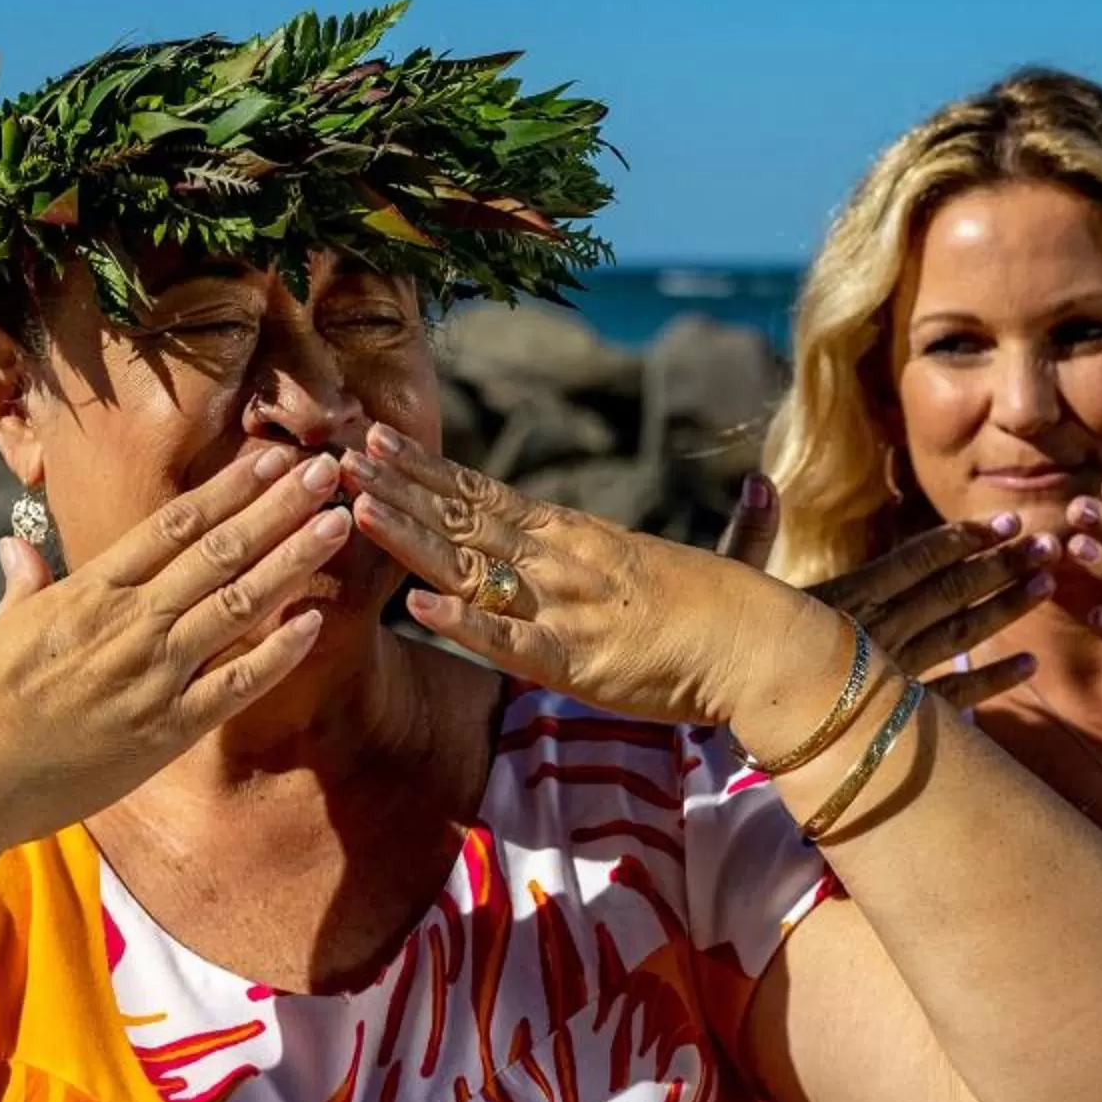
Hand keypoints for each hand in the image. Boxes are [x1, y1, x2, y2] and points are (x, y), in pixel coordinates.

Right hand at [0, 445, 352, 834]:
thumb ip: (23, 589)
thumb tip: (18, 547)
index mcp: (87, 592)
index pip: (173, 524)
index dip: (230, 487)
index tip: (271, 455)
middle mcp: (126, 623)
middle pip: (218, 550)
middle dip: (278, 506)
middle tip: (328, 469)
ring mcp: (149, 675)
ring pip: (237, 603)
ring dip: (294, 560)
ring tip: (339, 523)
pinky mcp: (162, 732)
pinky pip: (234, 684)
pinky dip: (278, 652)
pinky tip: (317, 621)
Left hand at [342, 425, 839, 729]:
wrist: (762, 648)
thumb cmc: (729, 611)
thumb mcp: (675, 564)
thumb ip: (666, 533)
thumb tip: (761, 485)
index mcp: (578, 536)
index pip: (486, 494)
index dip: (426, 469)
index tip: (377, 440)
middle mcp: (562, 560)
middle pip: (464, 518)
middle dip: (398, 487)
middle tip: (338, 454)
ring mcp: (566, 607)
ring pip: (472, 568)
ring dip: (410, 537)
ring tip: (357, 506)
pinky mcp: (578, 661)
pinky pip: (510, 642)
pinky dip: (463, 625)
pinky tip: (417, 608)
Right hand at [715, 475, 1052, 711]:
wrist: (721, 717)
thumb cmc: (717, 651)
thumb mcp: (728, 584)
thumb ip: (750, 534)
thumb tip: (757, 481)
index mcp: (843, 597)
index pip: (915, 561)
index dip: (963, 541)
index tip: (1005, 523)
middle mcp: (875, 633)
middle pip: (950, 593)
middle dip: (1001, 566)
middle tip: (1049, 544)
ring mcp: (887, 676)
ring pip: (959, 637)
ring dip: (1006, 611)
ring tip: (1048, 584)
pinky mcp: (888, 718)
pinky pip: (950, 700)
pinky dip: (990, 683)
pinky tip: (1029, 667)